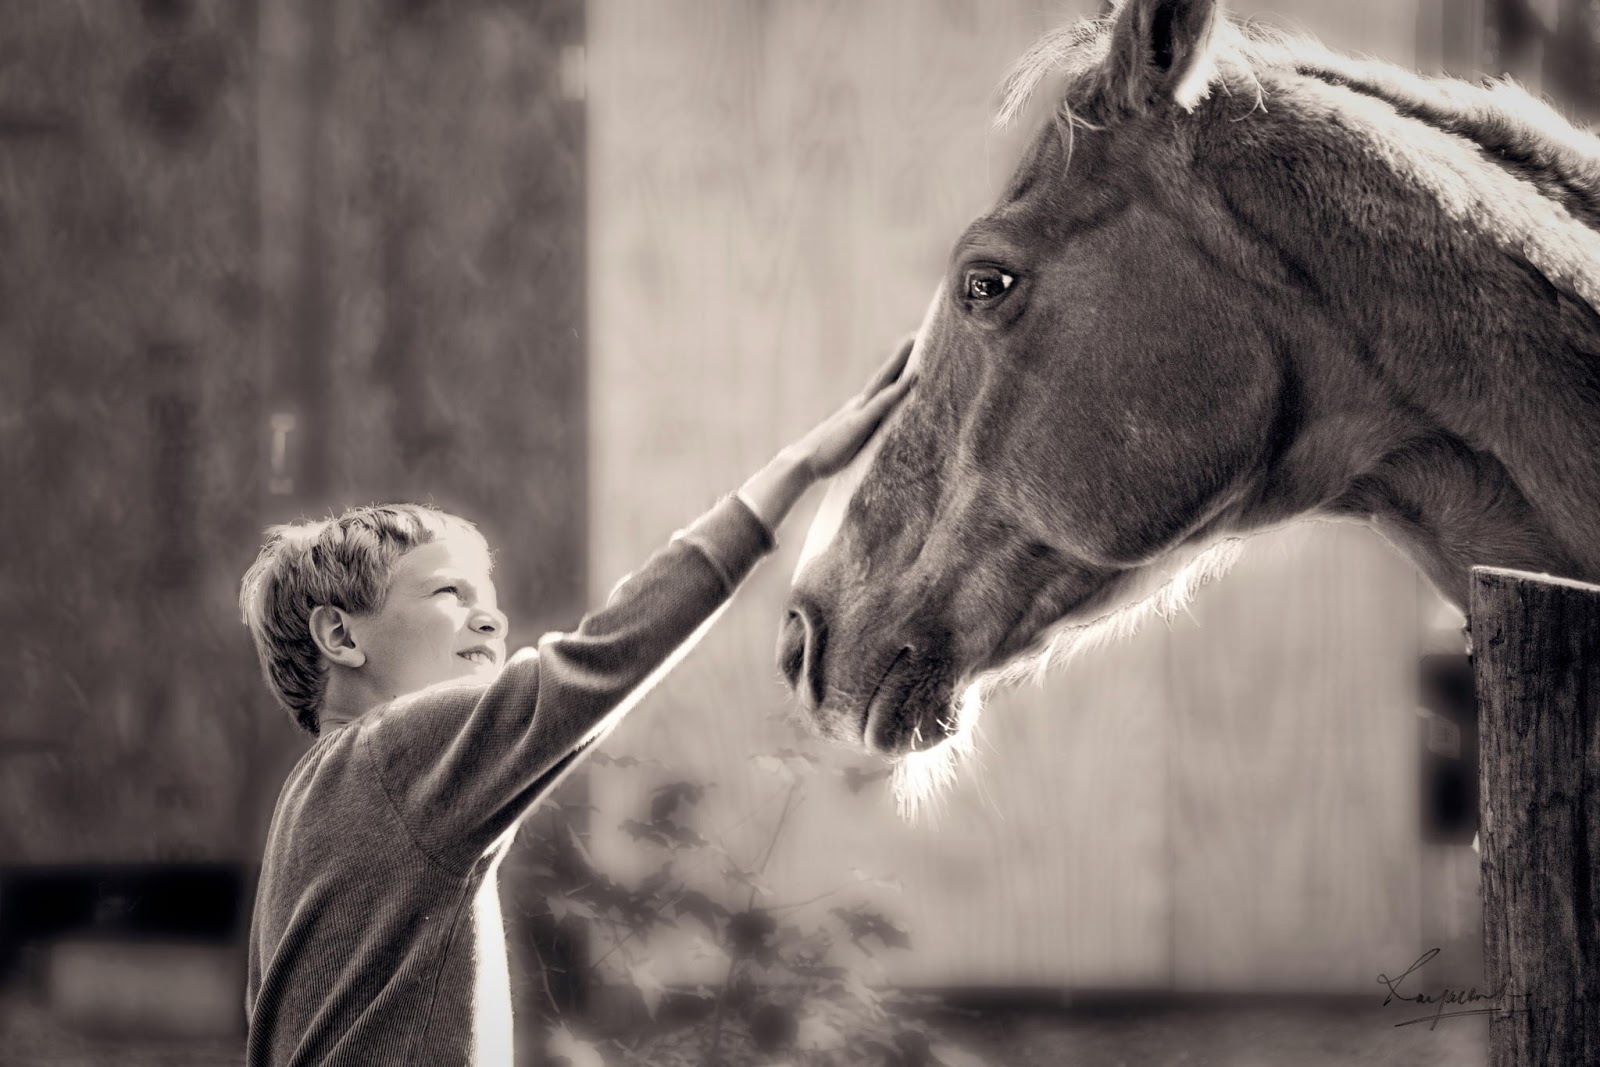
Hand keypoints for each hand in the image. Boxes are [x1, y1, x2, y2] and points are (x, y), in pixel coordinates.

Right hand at [736, 336, 917, 533]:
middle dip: (902, 355)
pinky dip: (899, 388)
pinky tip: (913, 377)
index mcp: (859, 410)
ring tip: (916, 341)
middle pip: (885, 374)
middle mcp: (860, 404)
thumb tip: (866, 443)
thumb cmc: (825, 457)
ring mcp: (860, 410)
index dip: (896, 369)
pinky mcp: (860, 421)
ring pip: (885, 380)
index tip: (910, 352)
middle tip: (917, 334)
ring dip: (901, 361)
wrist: (803, 462)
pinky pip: (883, 402)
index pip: (882, 386)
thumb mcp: (850, 444)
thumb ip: (860, 438)